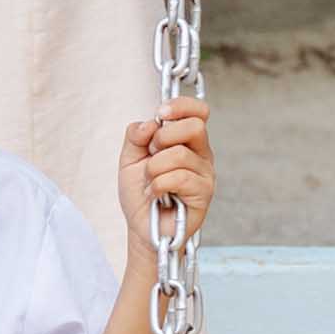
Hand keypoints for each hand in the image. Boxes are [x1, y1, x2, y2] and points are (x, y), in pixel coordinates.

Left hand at [120, 95, 213, 243]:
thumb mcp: (129, 159)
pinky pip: (179, 177)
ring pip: (179, 154)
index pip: (198, 112)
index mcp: (186, 141)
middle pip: (195, 126)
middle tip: (151, 155)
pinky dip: (158, 185)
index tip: (161, 114)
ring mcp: (205, 174)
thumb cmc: (140, 194)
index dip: (181, 106)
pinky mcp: (204, 194)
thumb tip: (150, 123)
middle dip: (163, 138)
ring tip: (150, 182)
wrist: (141, 227)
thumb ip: (135, 136)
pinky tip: (156, 195)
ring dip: (154, 169)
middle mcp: (200, 155)